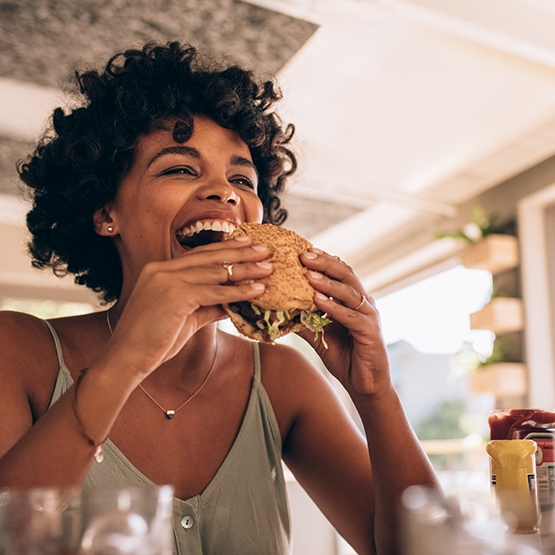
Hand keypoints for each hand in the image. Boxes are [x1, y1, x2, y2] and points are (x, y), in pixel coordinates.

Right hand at [101, 237, 271, 379]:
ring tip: (268, 268)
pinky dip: (238, 291)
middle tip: (264, 249)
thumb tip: (233, 302)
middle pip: (210, 257)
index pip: (199, 255)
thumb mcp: (185, 317)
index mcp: (160, 270)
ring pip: (216, 272)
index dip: (225, 249)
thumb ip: (208, 305)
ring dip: (246, 270)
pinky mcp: (175, 295)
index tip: (246, 244)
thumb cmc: (153, 341)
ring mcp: (167, 280)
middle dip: (240, 252)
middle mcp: (162, 269)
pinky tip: (256, 290)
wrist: (126, 358)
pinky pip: (215, 291)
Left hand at [298, 249, 391, 396]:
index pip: (339, 272)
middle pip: (346, 274)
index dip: (323, 260)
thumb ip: (305, 320)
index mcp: (353, 299)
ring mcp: (369, 316)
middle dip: (324, 263)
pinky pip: (350, 316)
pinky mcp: (370, 332)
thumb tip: (279, 309)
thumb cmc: (344, 356)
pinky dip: (333, 307)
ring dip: (327, 282)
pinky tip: (317, 300)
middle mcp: (364, 303)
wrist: (364, 385)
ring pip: (348, 292)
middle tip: (304, 254)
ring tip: (308, 273)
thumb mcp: (319, 335)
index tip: (302, 250)